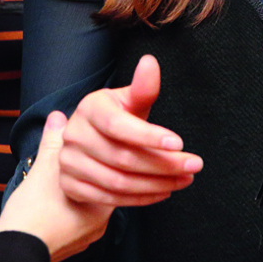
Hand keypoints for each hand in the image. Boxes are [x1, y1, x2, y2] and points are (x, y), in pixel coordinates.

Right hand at [0, 110, 110, 261]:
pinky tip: (65, 203)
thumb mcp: (42, 172)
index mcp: (101, 202)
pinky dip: (78, 210)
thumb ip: (53, 143)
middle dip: (102, 175)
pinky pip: (83, 223)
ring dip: (89, 193)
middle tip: (92, 161)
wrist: (14, 253)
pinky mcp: (74, 245)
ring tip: (76, 180)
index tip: (108, 147)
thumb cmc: (32, 215)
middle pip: (109, 192)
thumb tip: (58, 117)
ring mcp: (87, 237)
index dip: (114, 159)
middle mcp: (100, 223)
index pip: (119, 175)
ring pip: (95, 208)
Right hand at [58, 54, 201, 206]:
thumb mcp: (129, 102)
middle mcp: (74, 135)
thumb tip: (150, 63)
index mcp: (90, 108)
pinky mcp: (71, 186)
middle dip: (163, 164)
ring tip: (184, 180)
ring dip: (157, 184)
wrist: (88, 147)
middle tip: (193, 165)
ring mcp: (69, 162)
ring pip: (118, 182)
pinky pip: (110, 198)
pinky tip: (164, 191)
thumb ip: (143, 88)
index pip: (118, 125)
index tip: (180, 143)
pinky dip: (141, 198)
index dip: (149, 136)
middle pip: (123, 158)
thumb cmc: (116, 120)